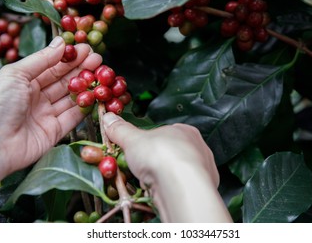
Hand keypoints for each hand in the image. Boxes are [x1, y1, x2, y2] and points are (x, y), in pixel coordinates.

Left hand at [0, 37, 100, 214]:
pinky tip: (96, 95)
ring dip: (86, 86)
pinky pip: (74, 117)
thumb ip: (41, 59)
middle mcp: (37, 97)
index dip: (69, 58)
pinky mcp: (55, 131)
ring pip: (71, 98)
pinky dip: (85, 107)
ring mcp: (47, 114)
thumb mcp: (16, 74)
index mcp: (24, 82)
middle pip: (64, 81)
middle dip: (81, 69)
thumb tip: (61, 41)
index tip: (86, 49)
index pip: (52, 66)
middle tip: (99, 60)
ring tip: (101, 75)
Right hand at [102, 112, 232, 222]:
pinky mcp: (199, 191)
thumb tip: (108, 118)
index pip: (166, 133)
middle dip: (156, 163)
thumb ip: (121, 130)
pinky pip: (181, 189)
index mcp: (185, 131)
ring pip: (176, 174)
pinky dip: (170, 192)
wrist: (182, 188)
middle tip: (142, 169)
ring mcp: (202, 171)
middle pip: (171, 155)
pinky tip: (161, 194)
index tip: (138, 151)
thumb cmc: (161, 156)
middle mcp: (198, 149)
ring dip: (163, 178)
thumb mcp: (133, 139)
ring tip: (150, 184)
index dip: (150, 143)